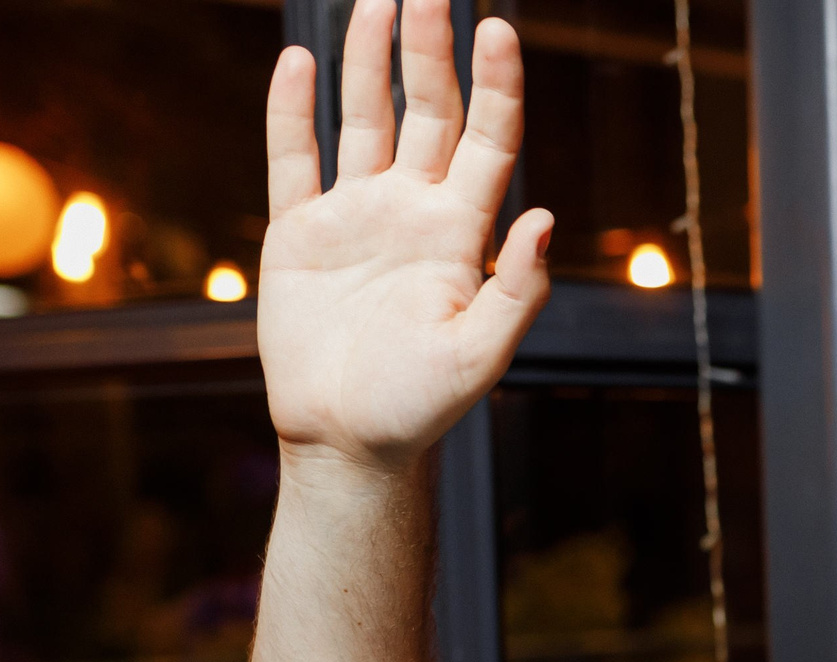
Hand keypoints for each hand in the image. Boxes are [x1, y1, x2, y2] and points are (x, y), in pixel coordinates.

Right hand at [260, 0, 552, 471]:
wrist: (346, 442)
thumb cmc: (418, 409)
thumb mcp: (476, 358)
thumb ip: (514, 291)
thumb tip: (541, 219)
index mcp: (460, 235)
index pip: (489, 141)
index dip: (495, 85)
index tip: (499, 29)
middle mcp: (413, 213)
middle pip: (429, 113)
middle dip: (431, 52)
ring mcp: (357, 217)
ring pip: (366, 121)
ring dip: (371, 62)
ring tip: (379, 1)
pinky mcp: (300, 234)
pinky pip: (295, 158)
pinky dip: (294, 110)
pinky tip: (301, 59)